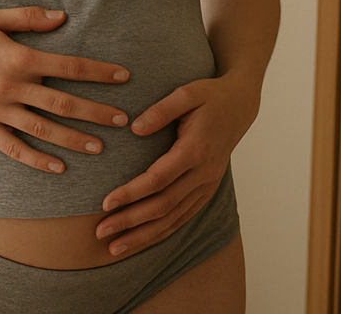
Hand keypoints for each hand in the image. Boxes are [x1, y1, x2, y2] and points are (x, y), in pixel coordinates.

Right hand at [0, 7, 131, 173]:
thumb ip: (28, 17)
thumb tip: (63, 17)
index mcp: (18, 57)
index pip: (69, 65)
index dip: (99, 72)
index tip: (124, 77)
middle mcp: (10, 86)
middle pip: (63, 101)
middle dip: (97, 111)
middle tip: (124, 120)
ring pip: (43, 128)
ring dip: (74, 139)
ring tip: (99, 147)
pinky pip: (13, 147)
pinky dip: (36, 159)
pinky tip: (58, 167)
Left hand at [92, 74, 257, 256]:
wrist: (241, 105)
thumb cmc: (211, 96)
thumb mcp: (187, 93)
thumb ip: (161, 110)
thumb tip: (134, 128)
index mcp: (196, 150)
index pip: (158, 179)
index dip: (131, 193)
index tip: (105, 203)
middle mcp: (203, 173)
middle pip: (163, 206)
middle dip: (130, 222)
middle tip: (100, 231)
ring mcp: (207, 185)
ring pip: (173, 219)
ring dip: (143, 235)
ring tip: (114, 248)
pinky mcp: (207, 190)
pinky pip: (183, 217)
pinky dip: (161, 232)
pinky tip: (141, 241)